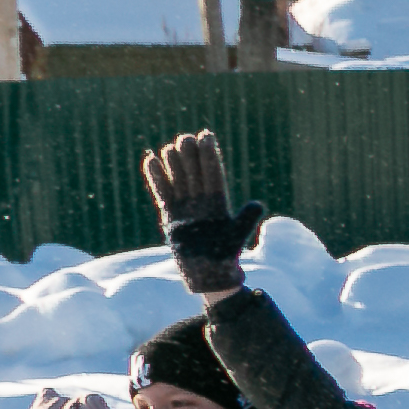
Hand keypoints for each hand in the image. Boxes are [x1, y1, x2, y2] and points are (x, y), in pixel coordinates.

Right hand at [142, 131, 261, 293]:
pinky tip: (151, 159)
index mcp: (218, 204)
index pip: (213, 174)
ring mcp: (185, 208)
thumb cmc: (223, 256)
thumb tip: (257, 205)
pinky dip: (157, 178)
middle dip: (191, 156)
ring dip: (175, 164)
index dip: (210, 156)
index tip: (207, 136)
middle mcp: (201, 203)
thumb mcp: (236, 236)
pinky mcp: (171, 215)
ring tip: (172, 146)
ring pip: (179, 180)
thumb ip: (245, 219)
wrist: (207, 273)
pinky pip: (163, 193)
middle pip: (195, 174)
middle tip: (187, 137)